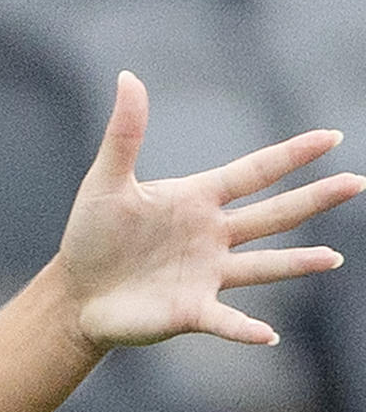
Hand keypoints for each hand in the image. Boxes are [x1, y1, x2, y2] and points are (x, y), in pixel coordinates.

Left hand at [51, 74, 353, 350]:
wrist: (74, 293)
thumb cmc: (92, 236)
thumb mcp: (105, 181)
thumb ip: (125, 133)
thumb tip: (128, 76)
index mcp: (198, 199)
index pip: (255, 172)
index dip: (292, 155)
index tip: (333, 137)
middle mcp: (213, 236)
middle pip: (274, 215)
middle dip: (315, 199)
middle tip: (358, 182)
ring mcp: (207, 274)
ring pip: (263, 266)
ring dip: (298, 263)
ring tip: (333, 258)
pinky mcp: (190, 311)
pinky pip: (225, 320)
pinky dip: (246, 328)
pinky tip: (269, 335)